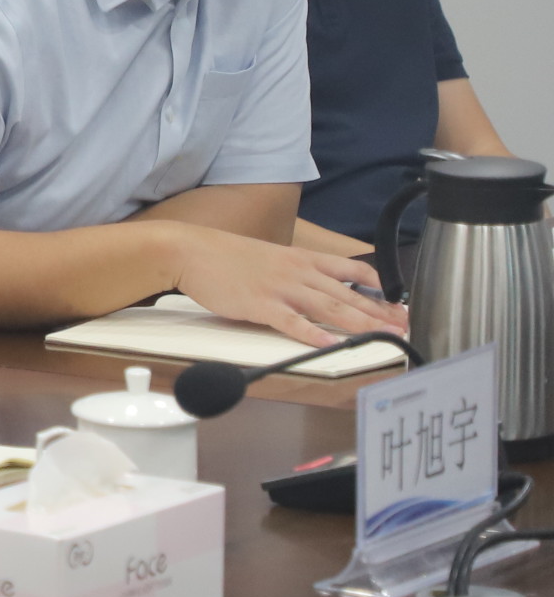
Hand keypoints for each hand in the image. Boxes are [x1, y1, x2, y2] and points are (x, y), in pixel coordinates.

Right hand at [170, 227, 406, 346]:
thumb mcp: (270, 257)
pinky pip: (293, 323)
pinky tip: (331, 345)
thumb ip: (295, 271)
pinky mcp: (260, 306)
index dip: (381, 287)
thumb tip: (314, 287)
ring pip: (330, 308)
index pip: (354, 270)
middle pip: (349, 295)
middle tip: (405, 325)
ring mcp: (280, 289)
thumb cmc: (225, 256)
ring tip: (385, 335)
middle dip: (382, 312)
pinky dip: (313, 335)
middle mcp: (298, 273)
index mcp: (302, 259)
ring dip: (361, 324)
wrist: (191, 251)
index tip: (399, 302)